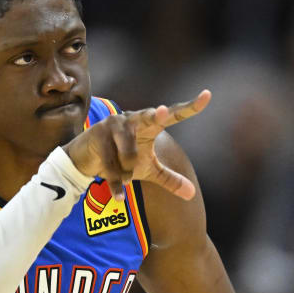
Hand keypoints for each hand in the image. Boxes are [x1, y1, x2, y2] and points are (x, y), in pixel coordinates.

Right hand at [62, 90, 210, 200]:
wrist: (86, 160)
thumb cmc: (121, 159)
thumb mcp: (148, 170)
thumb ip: (169, 179)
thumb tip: (192, 194)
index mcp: (149, 124)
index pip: (173, 115)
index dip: (189, 107)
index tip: (207, 96)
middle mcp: (132, 119)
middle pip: (148, 117)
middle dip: (156, 115)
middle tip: (162, 112)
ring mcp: (114, 125)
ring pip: (128, 154)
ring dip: (127, 172)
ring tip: (125, 179)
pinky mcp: (97, 135)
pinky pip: (111, 164)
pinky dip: (116, 183)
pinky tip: (119, 196)